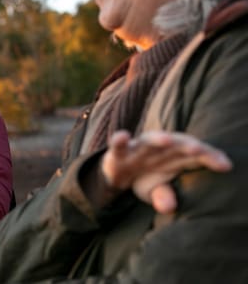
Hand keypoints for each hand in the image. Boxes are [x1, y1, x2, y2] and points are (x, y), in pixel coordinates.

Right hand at [101, 130, 231, 213]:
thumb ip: (164, 196)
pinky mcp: (118, 153)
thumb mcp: (156, 190)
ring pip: (149, 139)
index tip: (225, 166)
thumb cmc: (144, 178)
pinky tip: (123, 136)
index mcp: (174, 157)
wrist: (117, 175)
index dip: (210, 157)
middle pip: (176, 143)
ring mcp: (138, 149)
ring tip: (166, 141)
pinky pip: (118, 145)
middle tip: (198, 150)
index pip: (196, 154)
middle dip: (187, 145)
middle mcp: (159, 149)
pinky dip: (119, 139)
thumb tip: (168, 207)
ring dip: (157, 139)